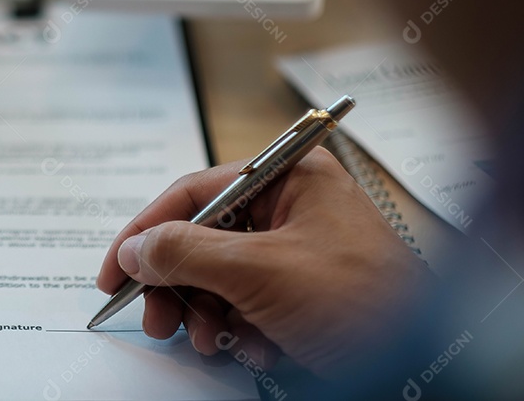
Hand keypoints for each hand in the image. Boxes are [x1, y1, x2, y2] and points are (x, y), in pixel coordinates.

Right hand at [97, 147, 434, 377]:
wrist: (425, 361)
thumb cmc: (362, 302)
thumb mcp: (259, 272)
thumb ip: (186, 252)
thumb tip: (136, 249)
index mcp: (288, 178)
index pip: (194, 193)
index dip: (145, 232)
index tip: (115, 270)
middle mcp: (292, 206)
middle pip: (204, 236)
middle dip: (177, 283)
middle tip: (156, 319)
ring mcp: (299, 249)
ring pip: (221, 274)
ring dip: (205, 311)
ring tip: (207, 340)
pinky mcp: (305, 290)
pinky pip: (249, 300)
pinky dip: (239, 328)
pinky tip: (253, 348)